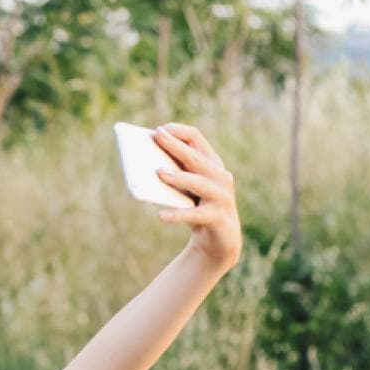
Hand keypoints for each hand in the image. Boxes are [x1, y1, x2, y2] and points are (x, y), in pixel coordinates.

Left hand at [151, 123, 240, 269]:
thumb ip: (172, 173)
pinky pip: (196, 215)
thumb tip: (146, 167)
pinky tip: (161, 215)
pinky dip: (178, 215)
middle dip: (175, 146)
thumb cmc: (197, 206)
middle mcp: (220, 176)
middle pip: (195, 157)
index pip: (196, 138)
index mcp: (211, 162)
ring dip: (179, 177)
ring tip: (159, 173)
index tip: (158, 130)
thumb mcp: (184, 188)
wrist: (220, 239)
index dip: (177, 132)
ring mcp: (222, 196)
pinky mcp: (219, 218)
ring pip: (199, 183)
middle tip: (156, 138)